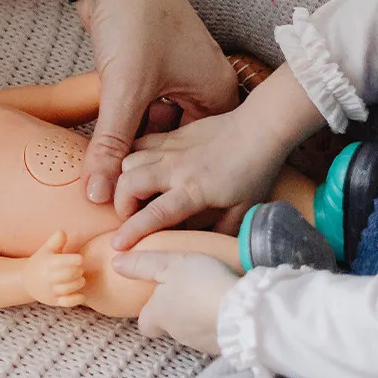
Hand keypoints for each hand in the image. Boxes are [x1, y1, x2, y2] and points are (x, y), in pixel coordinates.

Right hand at [21, 229, 86, 307]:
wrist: (28, 281)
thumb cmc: (42, 262)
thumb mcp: (46, 250)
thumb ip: (55, 241)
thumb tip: (62, 232)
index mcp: (48, 263)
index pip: (60, 262)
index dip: (72, 260)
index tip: (80, 259)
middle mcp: (49, 277)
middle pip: (67, 275)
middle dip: (77, 272)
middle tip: (80, 269)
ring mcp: (51, 291)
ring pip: (68, 289)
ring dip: (78, 283)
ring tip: (81, 279)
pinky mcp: (55, 301)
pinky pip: (66, 303)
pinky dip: (76, 300)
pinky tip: (82, 295)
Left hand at [77, 0, 238, 203]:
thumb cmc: (137, 18)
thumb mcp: (126, 89)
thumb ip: (112, 145)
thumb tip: (98, 195)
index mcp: (217, 93)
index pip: (201, 154)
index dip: (173, 182)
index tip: (149, 212)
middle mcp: (201, 88)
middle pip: (176, 143)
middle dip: (148, 166)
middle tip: (124, 204)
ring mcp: (174, 79)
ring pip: (153, 128)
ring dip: (131, 147)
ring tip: (110, 183)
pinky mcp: (147, 71)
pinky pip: (138, 110)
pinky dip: (121, 126)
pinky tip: (102, 150)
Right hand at [112, 107, 285, 247]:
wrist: (259, 129)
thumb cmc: (254, 173)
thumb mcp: (242, 211)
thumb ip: (219, 233)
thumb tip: (203, 248)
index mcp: (194, 190)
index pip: (155, 213)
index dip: (133, 231)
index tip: (118, 245)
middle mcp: (175, 168)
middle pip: (129, 183)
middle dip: (121, 204)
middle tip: (129, 216)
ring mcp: (170, 149)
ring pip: (128, 161)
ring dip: (124, 181)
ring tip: (134, 194)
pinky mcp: (170, 136)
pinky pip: (138, 144)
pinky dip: (131, 158)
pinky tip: (139, 171)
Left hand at [112, 251, 238, 354]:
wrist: (243, 313)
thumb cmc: (201, 284)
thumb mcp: (169, 265)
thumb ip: (143, 264)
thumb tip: (115, 263)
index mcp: (159, 315)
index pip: (144, 324)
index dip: (150, 312)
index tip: (158, 300)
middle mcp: (176, 334)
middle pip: (171, 327)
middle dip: (178, 313)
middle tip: (191, 292)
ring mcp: (201, 344)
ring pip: (194, 331)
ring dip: (200, 318)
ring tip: (213, 298)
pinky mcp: (224, 348)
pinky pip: (217, 336)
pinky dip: (219, 325)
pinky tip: (230, 309)